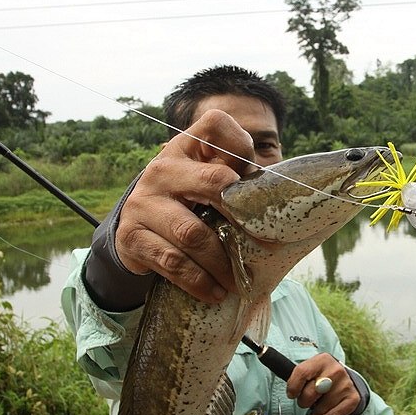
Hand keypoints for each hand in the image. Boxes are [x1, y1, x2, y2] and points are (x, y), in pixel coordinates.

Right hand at [114, 109, 255, 301]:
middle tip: (263, 240)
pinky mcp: (133, 237)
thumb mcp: (207, 182)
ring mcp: (143, 202)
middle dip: (241, 212)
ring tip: (238, 281)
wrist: (136, 230)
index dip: (241, 144)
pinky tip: (215, 291)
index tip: (254, 176)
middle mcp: (162, 168)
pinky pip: (173, 262)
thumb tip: (282, 196)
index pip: (215, 124)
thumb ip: (237, 179)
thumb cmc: (188, 202)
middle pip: (212, 180)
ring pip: (193, 233)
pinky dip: (199, 281)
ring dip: (222, 262)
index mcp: (186, 147)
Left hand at [286, 354, 360, 414]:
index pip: (301, 373)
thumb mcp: (312, 368)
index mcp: (322, 360)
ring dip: (314, 411)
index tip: (292, 394)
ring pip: (320, 408)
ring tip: (317, 404)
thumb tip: (290, 391)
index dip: (293, 387)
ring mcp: (345, 385)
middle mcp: (336, 371)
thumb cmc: (323, 376)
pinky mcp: (352, 399)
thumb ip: (300, 376)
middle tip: (306, 400)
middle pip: (309, 393)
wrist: (346, 379)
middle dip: (303, 401)